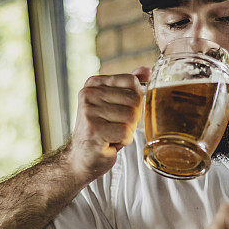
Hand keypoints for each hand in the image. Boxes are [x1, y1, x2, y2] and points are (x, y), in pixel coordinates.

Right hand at [66, 67, 149, 181]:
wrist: (82, 158)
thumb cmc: (103, 131)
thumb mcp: (115, 105)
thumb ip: (130, 87)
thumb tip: (147, 70)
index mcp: (94, 83)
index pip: (132, 82)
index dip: (134, 101)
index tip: (119, 112)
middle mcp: (88, 94)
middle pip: (134, 100)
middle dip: (132, 119)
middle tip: (115, 127)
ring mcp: (89, 111)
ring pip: (131, 117)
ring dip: (127, 131)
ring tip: (111, 134)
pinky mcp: (93, 129)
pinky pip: (126, 133)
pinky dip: (123, 142)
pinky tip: (109, 143)